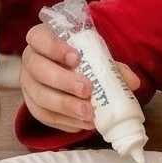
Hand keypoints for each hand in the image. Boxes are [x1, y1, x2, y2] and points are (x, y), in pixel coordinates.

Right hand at [18, 23, 135, 136]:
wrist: (72, 74)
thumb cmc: (83, 61)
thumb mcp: (97, 57)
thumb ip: (113, 67)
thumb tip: (133, 83)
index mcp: (41, 40)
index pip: (38, 38)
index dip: (53, 47)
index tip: (76, 57)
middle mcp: (30, 61)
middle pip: (37, 69)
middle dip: (62, 81)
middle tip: (87, 90)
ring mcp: (29, 85)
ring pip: (39, 96)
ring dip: (65, 106)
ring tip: (88, 113)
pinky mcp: (34, 106)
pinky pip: (44, 116)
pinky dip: (65, 121)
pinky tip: (83, 124)